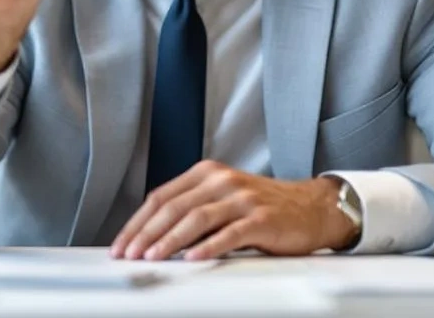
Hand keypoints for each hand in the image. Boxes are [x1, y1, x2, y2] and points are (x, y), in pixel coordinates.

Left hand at [110, 161, 357, 261]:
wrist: (312, 208)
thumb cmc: (264, 207)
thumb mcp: (224, 198)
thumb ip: (193, 209)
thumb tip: (151, 237)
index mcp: (207, 173)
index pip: (162, 197)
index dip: (137, 222)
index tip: (121, 244)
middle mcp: (222, 180)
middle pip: (174, 207)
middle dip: (146, 233)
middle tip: (129, 255)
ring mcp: (242, 198)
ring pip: (196, 218)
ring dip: (169, 240)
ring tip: (152, 257)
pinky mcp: (260, 218)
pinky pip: (229, 233)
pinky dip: (207, 247)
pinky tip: (192, 259)